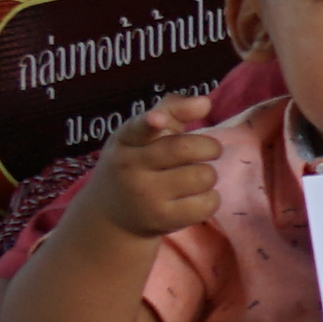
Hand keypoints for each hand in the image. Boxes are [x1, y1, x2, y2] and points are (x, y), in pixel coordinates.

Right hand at [90, 91, 222, 242]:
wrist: (111, 215)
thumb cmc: (138, 163)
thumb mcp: (144, 134)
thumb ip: (172, 109)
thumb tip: (204, 102)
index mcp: (126, 140)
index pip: (137, 129)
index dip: (150, 123)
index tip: (157, 119)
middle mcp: (131, 167)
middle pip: (184, 149)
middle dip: (210, 146)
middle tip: (210, 150)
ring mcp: (146, 196)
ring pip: (203, 176)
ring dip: (208, 174)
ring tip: (191, 178)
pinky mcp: (163, 219)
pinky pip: (209, 203)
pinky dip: (210, 198)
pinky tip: (193, 198)